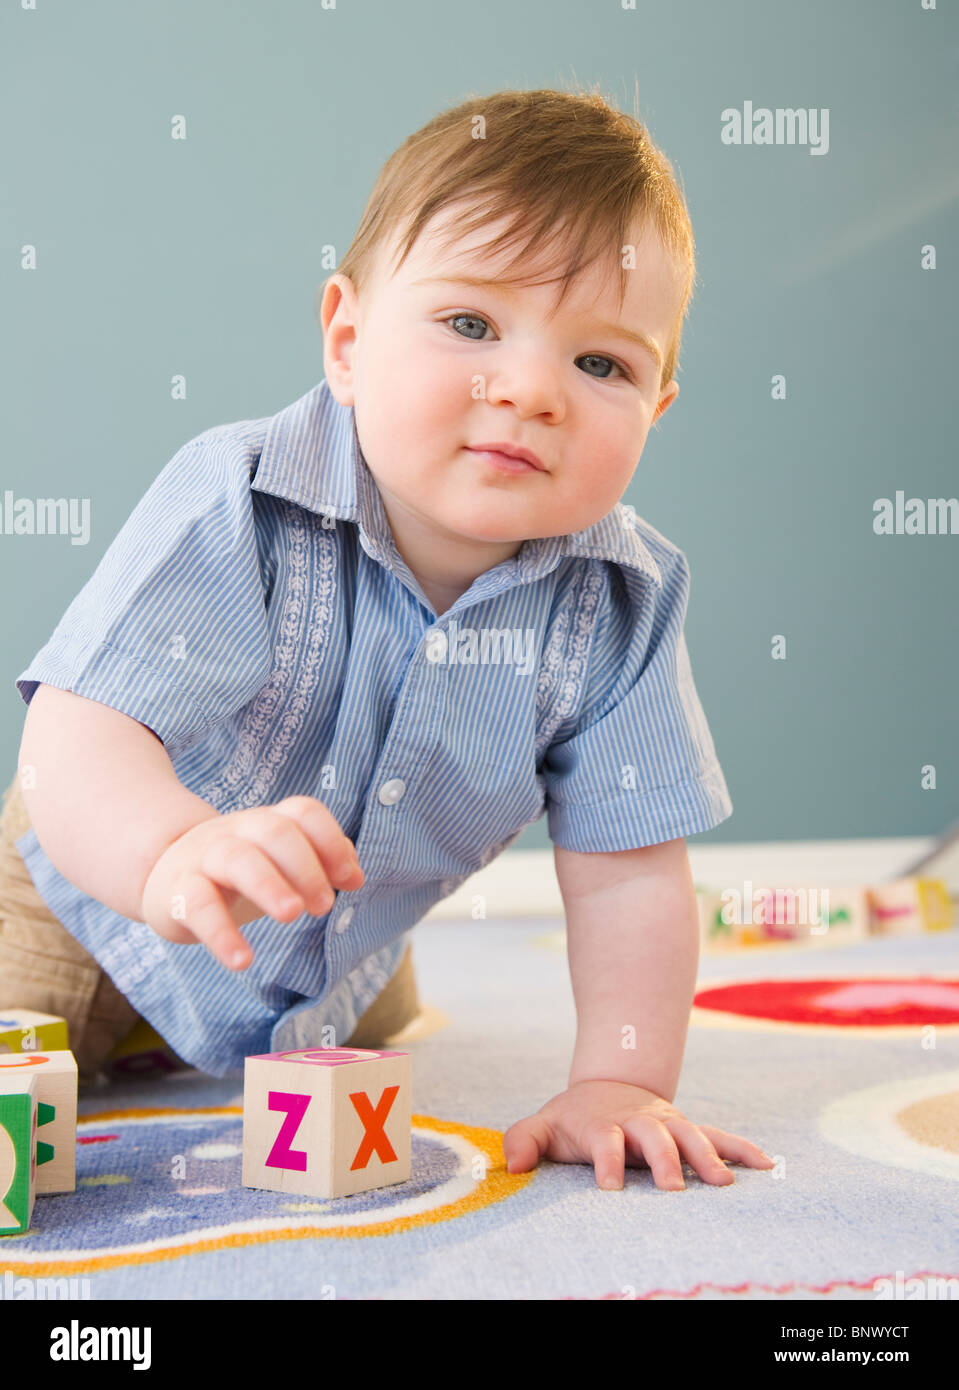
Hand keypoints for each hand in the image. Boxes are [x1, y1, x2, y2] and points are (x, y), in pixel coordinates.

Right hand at [138, 796, 363, 970]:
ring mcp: (204, 857)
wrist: (164, 874)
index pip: (303, 812)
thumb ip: (321, 865)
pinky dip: (220, 934)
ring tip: (292, 916)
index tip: (349, 878)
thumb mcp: (279, 864)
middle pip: (274, 830)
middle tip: (322, 906)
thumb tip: (356, 877)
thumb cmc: (240, 873)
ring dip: (268, 885)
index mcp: (268, 823)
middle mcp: (237, 832)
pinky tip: (242, 961)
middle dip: (305, 867)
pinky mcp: (176, 891)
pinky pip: (197, 906)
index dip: (330, 840)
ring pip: (236, 858)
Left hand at [502, 1079, 775, 1190]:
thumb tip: (513, 1165)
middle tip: (672, 1188)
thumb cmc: (573, 1119)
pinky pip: (720, 1137)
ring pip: (690, 1135)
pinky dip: (742, 1148)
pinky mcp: (688, 1129)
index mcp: (603, 1124)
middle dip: (664, 1161)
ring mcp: (667, 1124)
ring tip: (725, 1183)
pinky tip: (766, 1165)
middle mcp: (639, 1122)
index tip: (611, 1188)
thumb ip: (524, 1141)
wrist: (609, 1088)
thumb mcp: (544, 1124)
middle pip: (654, 1138)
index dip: (607, 1161)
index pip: (604, 1141)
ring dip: (708, 1156)